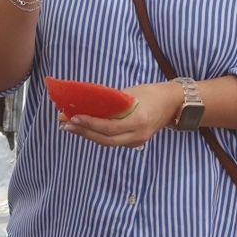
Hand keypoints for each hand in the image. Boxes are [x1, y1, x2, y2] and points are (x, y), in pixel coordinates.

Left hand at [59, 82, 183, 147]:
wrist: (171, 103)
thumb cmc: (149, 93)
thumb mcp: (129, 94)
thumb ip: (110, 102)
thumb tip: (85, 103)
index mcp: (139, 120)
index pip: (110, 127)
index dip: (90, 123)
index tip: (73, 117)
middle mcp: (138, 134)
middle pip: (106, 139)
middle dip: (84, 132)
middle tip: (65, 124)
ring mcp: (138, 141)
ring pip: (108, 143)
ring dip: (87, 135)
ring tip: (69, 127)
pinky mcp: (135, 142)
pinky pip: (113, 141)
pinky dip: (98, 135)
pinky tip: (84, 129)